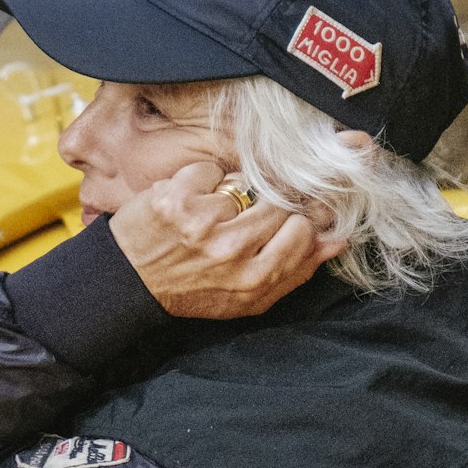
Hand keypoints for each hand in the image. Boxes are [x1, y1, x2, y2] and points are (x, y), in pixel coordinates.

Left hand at [110, 162, 345, 318]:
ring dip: (230, 195)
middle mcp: (230, 250)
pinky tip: (188, 203)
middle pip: (277, 204)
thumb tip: (336, 239)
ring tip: (210, 216)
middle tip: (241, 221)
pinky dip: (200, 181)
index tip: (278, 226)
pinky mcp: (175, 197)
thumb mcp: (248, 297)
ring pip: (245, 185)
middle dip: (263, 209)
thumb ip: (295, 271)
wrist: (131, 281)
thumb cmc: (194, 289)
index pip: (302, 230)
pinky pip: (211, 170)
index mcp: (253, 279)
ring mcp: (202, 222)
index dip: (292, 224)